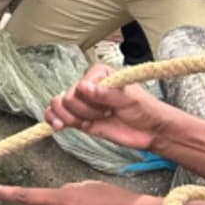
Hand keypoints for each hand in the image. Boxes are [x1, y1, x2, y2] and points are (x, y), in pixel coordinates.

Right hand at [44, 64, 168, 150]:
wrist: (151, 131)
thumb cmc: (145, 110)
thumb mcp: (130, 99)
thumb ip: (106, 93)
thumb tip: (83, 87)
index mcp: (99, 73)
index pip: (80, 85)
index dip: (91, 100)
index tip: (109, 107)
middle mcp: (88, 85)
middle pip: (67, 97)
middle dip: (84, 111)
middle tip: (105, 114)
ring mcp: (82, 103)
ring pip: (59, 106)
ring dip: (73, 118)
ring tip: (92, 122)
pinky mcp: (79, 118)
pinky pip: (56, 115)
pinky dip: (53, 119)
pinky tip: (58, 125)